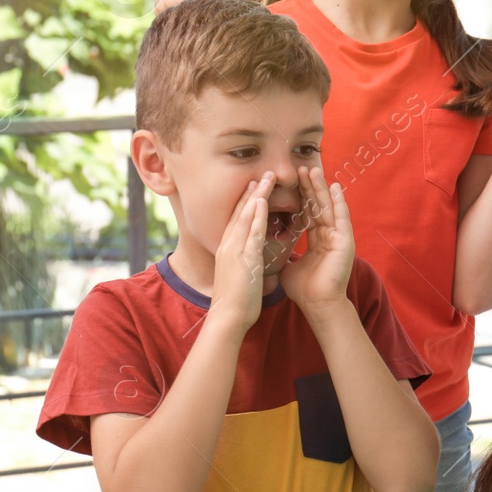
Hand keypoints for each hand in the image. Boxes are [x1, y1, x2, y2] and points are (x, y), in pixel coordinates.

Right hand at [210, 174, 271, 331]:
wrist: (227, 317)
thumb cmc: (236, 300)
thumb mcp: (239, 275)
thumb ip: (245, 263)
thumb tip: (252, 259)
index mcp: (228, 249)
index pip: (238, 220)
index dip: (246, 202)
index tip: (254, 186)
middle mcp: (228, 246)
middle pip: (240, 213)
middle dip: (251, 192)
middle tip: (261, 173)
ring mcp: (234, 251)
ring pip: (245, 218)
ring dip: (255, 196)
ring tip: (264, 178)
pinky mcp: (243, 259)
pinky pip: (250, 234)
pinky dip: (255, 216)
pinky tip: (261, 202)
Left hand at [280, 167, 354, 315]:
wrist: (317, 305)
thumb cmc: (304, 289)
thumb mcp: (288, 265)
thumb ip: (283, 253)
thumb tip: (267, 248)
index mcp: (317, 239)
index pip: (308, 212)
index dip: (300, 196)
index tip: (291, 180)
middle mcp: (329, 235)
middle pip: (318, 205)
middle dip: (310, 186)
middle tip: (302, 167)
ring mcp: (339, 237)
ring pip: (329, 207)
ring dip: (322, 189)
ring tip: (315, 170)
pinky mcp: (346, 242)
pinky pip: (342, 218)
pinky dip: (339, 203)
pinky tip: (335, 188)